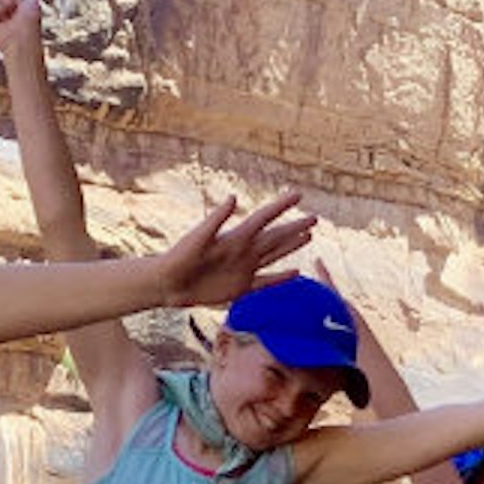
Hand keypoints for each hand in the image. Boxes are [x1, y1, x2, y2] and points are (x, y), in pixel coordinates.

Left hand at [156, 194, 315, 307]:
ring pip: (275, 255)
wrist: (168, 283)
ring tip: (308, 235)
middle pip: (276, 236)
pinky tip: (296, 273)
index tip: (298, 194)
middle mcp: (244, 250)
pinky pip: (267, 283)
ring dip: (292, 246)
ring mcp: (244, 269)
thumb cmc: (180, 257)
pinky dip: (281, 279)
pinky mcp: (241, 288)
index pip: (264, 218)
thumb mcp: (198, 237)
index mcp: (236, 237)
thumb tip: (234, 197)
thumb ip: (216, 219)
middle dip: (295, 227)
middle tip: (315, 217)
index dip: (281, 206)